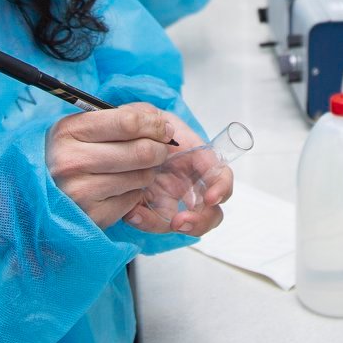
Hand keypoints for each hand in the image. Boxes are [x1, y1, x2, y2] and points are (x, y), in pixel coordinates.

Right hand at [46, 103, 176, 228]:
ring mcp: (81, 192)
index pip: (128, 122)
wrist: (42, 193)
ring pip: (142, 176)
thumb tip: (161, 123)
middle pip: (141, 151)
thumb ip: (120, 118)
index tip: (163, 128)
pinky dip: (135, 193)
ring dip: (148, 172)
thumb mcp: (83, 127)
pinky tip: (121, 188)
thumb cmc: (71, 154)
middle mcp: (71, 162)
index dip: (154, 124)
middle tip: (159, 149)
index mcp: (68, 131)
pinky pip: (134, 200)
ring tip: (135, 169)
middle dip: (159, 149)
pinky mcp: (93, 215)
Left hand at [124, 116, 232, 236]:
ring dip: (168, 225)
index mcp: (197, 160)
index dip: (222, 188)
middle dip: (200, 221)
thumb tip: (166, 135)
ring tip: (142, 215)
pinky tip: (131, 212)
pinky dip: (145, 222)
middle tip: (180, 222)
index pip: (220, 176)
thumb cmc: (142, 125)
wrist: (120, 136)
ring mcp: (171, 199)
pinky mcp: (151, 209)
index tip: (211, 198)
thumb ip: (158, 123)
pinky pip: (154, 223)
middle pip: (210, 212)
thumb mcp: (151, 116)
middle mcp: (189, 184)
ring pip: (184, 223)